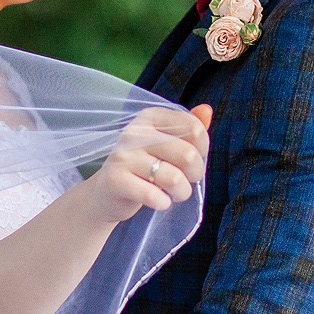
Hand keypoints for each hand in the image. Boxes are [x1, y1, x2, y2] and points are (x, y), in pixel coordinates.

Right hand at [83, 104, 212, 222]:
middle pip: (187, 155)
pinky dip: (163, 203)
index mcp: (150, 118)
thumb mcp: (165, 144)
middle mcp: (134, 132)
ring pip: (174, 178)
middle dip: (195, 174)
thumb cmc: (143, 167)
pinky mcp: (115, 180)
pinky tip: (160, 201)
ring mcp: (123, 156)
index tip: (190, 160)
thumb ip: (187, 128)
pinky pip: (153, 196)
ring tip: (175, 194)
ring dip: (182, 192)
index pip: (194, 129)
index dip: (202, 149)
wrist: (106, 193)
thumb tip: (207, 110)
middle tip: (186, 181)